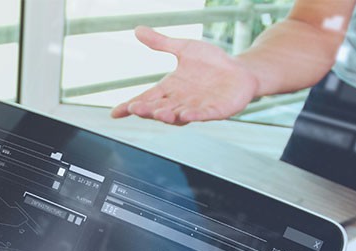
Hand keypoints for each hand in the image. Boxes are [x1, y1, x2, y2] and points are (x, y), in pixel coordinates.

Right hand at [111, 26, 258, 125]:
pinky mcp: (215, 111)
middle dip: (147, 110)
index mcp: (170, 89)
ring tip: (159, 112)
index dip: (130, 106)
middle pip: (158, 109)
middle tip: (136, 108)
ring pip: (178, 115)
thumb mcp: (184, 48)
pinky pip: (203, 115)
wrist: (241, 71)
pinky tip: (186, 114)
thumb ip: (161, 43)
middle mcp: (180, 102)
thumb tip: (137, 30)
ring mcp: (197, 108)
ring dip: (168, 116)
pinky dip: (194, 116)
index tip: (115, 113)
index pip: (146, 99)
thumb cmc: (212, 63)